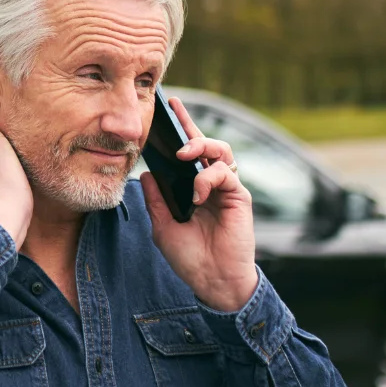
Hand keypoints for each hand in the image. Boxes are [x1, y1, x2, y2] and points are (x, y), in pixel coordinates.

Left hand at [140, 98, 257, 311]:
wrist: (212, 281)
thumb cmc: (189, 257)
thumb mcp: (163, 226)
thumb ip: (156, 199)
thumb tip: (146, 172)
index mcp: (193, 187)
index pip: (188, 152)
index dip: (182, 127)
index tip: (169, 105)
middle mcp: (211, 183)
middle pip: (206, 143)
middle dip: (191, 126)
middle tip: (174, 118)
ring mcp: (226, 188)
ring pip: (221, 151)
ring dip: (201, 147)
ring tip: (184, 155)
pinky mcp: (239, 196)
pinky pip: (226, 173)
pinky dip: (208, 179)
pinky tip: (197, 194)